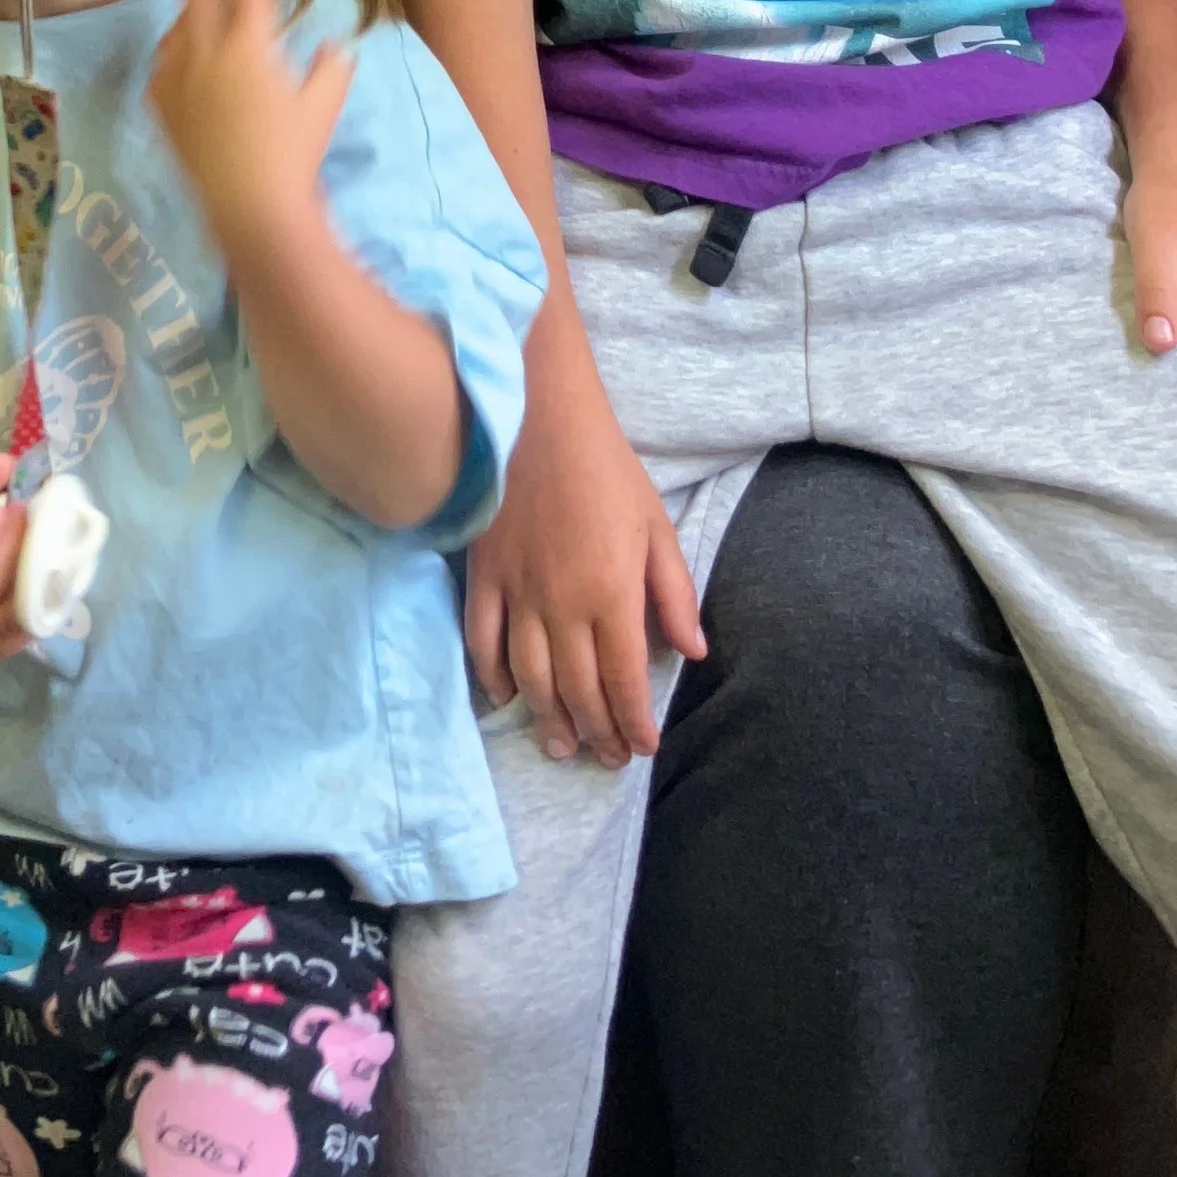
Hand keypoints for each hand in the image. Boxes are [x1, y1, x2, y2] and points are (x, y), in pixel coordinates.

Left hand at [149, 0, 351, 248]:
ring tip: (192, 4)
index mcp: (249, 44)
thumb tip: (334, 49)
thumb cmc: (293, 154)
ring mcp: (180, 82)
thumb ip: (330, 72)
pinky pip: (159, 69)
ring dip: (186, 11)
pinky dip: (168, 53)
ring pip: (176, 30)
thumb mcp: (323, 107)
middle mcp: (208, 53)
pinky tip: (173, 55)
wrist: (250, 206)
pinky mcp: (164, 111)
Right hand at [465, 329, 704, 764]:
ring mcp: (518, 592)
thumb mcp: (656, 526)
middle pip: (578, 689)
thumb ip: (674, 593)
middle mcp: (563, 604)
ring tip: (561, 746)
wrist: (537, 417)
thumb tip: (693, 652)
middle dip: (597, 731)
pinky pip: (484, 640)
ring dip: (548, 719)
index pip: (624, 680)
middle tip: (605, 759)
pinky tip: (508, 698)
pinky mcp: (483, 575)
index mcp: (612, 593)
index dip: (634, 723)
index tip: (642, 747)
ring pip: (532, 677)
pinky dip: (494, 676)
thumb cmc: (605, 468)